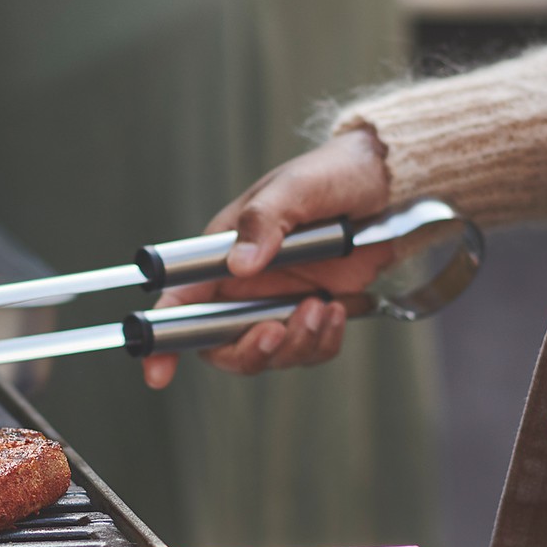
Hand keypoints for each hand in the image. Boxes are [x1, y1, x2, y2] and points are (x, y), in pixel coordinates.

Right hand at [142, 126, 391, 388]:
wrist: (389, 183)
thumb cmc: (333, 174)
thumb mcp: (296, 187)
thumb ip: (264, 221)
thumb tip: (239, 264)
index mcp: (222, 253)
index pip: (181, 300)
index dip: (163, 340)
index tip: (157, 372)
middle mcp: (243, 284)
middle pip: (222, 344)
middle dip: (248, 351)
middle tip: (276, 333)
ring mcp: (277, 302)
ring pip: (269, 354)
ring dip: (296, 343)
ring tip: (322, 306)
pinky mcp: (311, 313)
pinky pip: (307, 350)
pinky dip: (322, 340)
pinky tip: (337, 309)